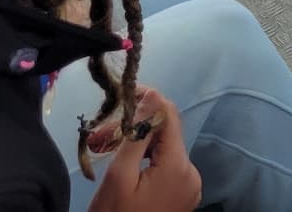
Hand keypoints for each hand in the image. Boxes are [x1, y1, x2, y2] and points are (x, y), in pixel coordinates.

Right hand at [91, 89, 199, 211]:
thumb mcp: (119, 176)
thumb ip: (136, 134)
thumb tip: (151, 96)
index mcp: (179, 166)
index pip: (169, 115)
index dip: (148, 100)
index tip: (123, 97)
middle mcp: (192, 173)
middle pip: (165, 133)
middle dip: (133, 127)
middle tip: (100, 135)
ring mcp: (189, 186)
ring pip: (163, 149)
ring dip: (136, 144)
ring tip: (104, 147)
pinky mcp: (182, 196)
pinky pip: (165, 167)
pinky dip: (145, 160)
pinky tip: (122, 162)